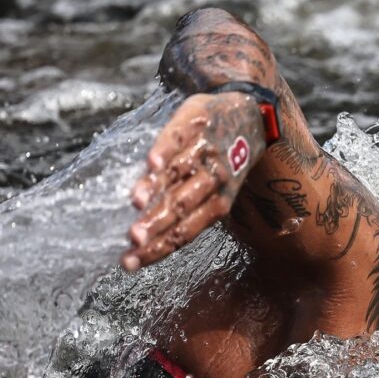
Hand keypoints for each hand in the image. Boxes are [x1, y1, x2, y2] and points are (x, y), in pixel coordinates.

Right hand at [121, 92, 265, 270]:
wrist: (250, 114)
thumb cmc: (223, 161)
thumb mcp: (215, 189)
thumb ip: (185, 208)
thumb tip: (143, 237)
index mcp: (219, 202)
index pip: (185, 231)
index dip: (158, 248)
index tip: (129, 263)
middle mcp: (215, 179)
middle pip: (182, 205)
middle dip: (157, 223)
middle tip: (133, 238)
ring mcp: (206, 150)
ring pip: (180, 173)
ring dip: (158, 187)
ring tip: (136, 202)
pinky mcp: (197, 122)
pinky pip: (180, 138)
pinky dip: (167, 150)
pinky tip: (152, 162)